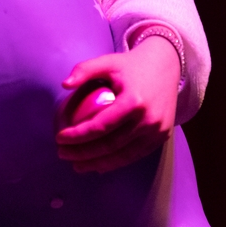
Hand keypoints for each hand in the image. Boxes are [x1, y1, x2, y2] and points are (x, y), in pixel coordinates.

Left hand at [55, 36, 180, 172]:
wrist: (166, 67)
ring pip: (123, 156)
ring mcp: (157, 131)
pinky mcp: (162, 136)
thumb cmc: (131, 66)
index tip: (60, 138)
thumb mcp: (107, 61)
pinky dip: (116, 162)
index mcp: (133, 102)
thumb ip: (84, 70)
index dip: (78, 135)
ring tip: (77, 165)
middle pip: (110, 145)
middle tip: (63, 153)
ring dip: (97, 163)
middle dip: (83, 153)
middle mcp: (148, 120)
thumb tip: (64, 84)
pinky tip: (99, 165)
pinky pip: (136, 155)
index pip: (101, 126)